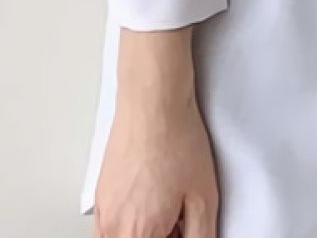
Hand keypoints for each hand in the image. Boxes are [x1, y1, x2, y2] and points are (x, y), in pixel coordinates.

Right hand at [94, 29, 218, 237]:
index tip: (187, 227)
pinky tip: (155, 199)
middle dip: (164, 234)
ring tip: (172, 207)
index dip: (178, 236)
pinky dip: (133, 222)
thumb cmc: (177, 142)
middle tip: (183, 219)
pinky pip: (111, 227)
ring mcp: (103, 212)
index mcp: (140, 234)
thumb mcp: (204, 196)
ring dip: (148, 231)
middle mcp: (114, 229)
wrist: (153, 104)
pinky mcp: (101, 194)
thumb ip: (201, 234)